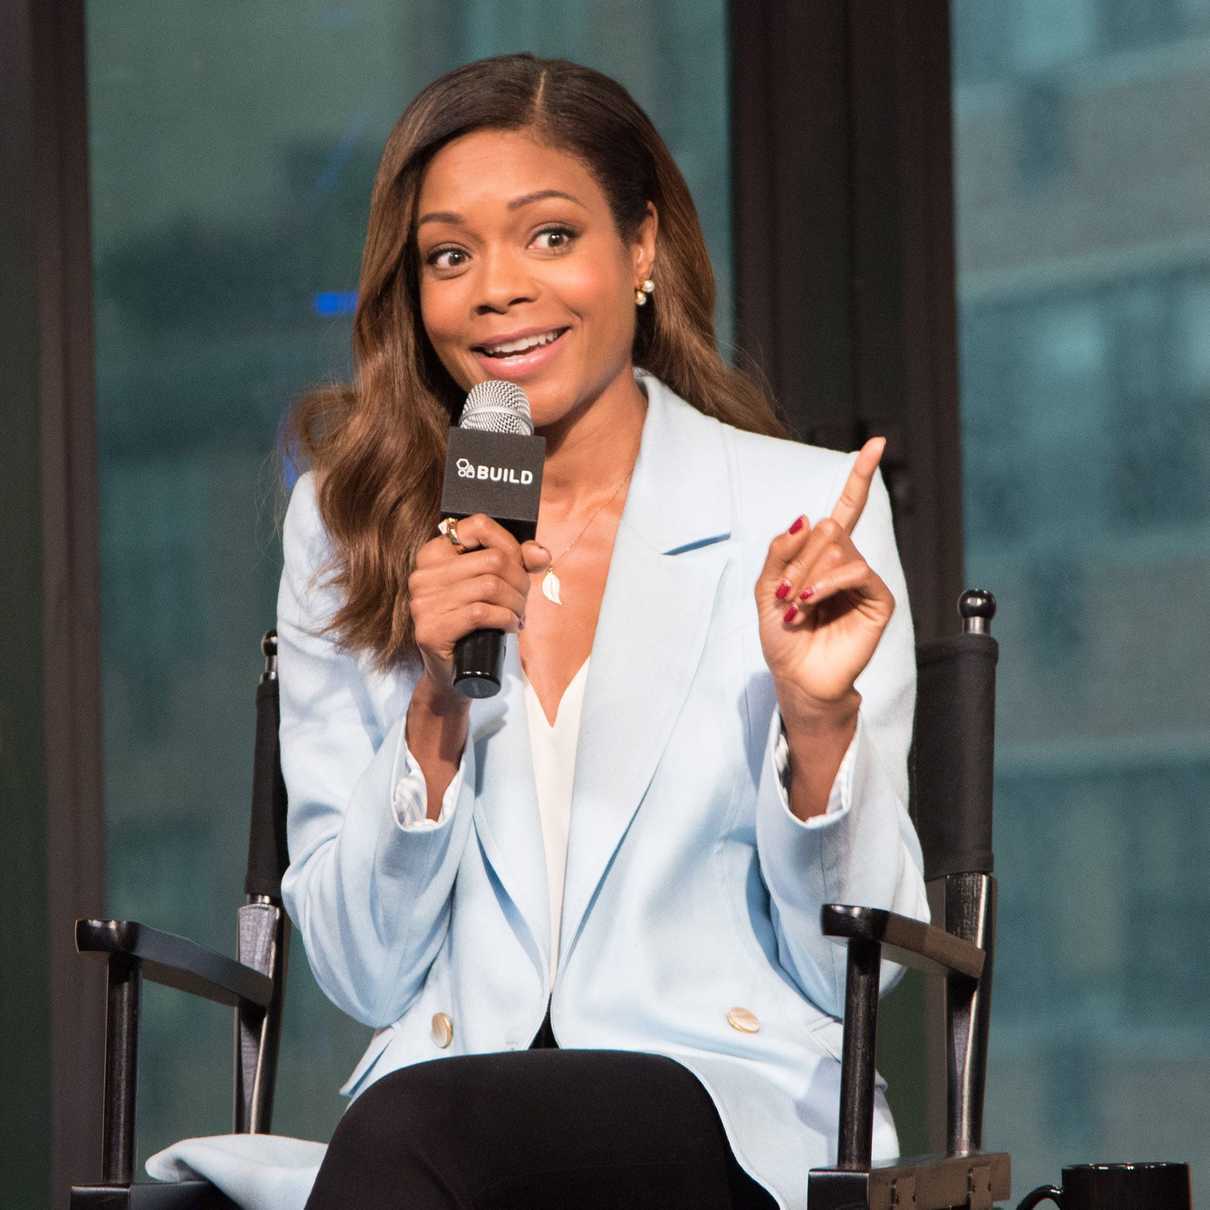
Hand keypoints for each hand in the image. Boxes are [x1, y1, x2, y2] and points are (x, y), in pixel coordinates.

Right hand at [408, 514, 549, 696]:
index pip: (478, 525)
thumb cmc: (474, 625)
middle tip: (523, 601)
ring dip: (516, 603)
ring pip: (491, 586)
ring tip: (518, 615)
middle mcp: (423, 574)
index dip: (511, 544)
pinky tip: (510, 626)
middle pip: (493, 559)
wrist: (453, 673)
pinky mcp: (431, 629)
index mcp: (433, 554)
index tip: (521, 567)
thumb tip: (540, 553)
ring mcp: (423, 602)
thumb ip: (517, 563)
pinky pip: (481, 612)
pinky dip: (506, 619)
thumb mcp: (494, 587)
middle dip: (520, 581)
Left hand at [754, 438, 894, 725]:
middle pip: (829, 529)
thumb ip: (781, 552)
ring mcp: (864, 580)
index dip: (861, 476)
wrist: (796, 676)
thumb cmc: (782, 637)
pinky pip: (855, 571)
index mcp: (824, 556)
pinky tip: (811, 603)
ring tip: (796, 606)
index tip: (877, 443)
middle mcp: (848, 562)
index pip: (847, 507)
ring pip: (838, 549)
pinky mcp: (878, 600)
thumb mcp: (766, 589)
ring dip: (807, 575)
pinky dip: (827, 584)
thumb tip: (806, 519)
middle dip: (798, 559)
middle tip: (786, 594)